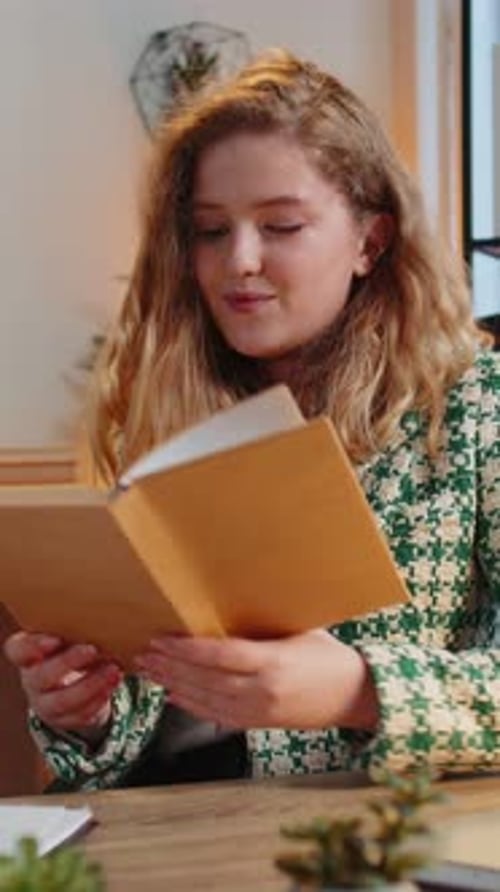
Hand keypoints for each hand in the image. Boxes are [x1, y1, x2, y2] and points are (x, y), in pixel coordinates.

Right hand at [3, 631, 122, 742]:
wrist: (75, 681)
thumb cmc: (71, 648)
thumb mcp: (68, 637)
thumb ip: (75, 631)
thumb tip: (101, 623)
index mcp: (28, 654)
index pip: (18, 651)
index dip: (33, 646)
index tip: (55, 639)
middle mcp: (32, 680)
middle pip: (41, 676)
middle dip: (68, 662)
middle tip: (93, 649)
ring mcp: (45, 703)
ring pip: (62, 700)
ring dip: (91, 685)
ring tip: (114, 670)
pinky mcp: (64, 719)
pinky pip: (80, 714)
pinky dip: (99, 699)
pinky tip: (112, 684)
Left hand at [134, 630, 378, 730]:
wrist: (354, 695)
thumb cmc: (329, 655)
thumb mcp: (298, 630)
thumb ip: (261, 627)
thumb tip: (224, 608)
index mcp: (273, 662)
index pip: (220, 656)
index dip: (187, 649)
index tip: (163, 639)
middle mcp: (263, 691)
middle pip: (206, 679)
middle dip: (171, 666)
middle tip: (145, 653)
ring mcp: (260, 712)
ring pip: (206, 699)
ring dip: (174, 684)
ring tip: (151, 671)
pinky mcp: (259, 724)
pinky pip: (217, 715)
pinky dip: (192, 704)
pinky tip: (174, 694)